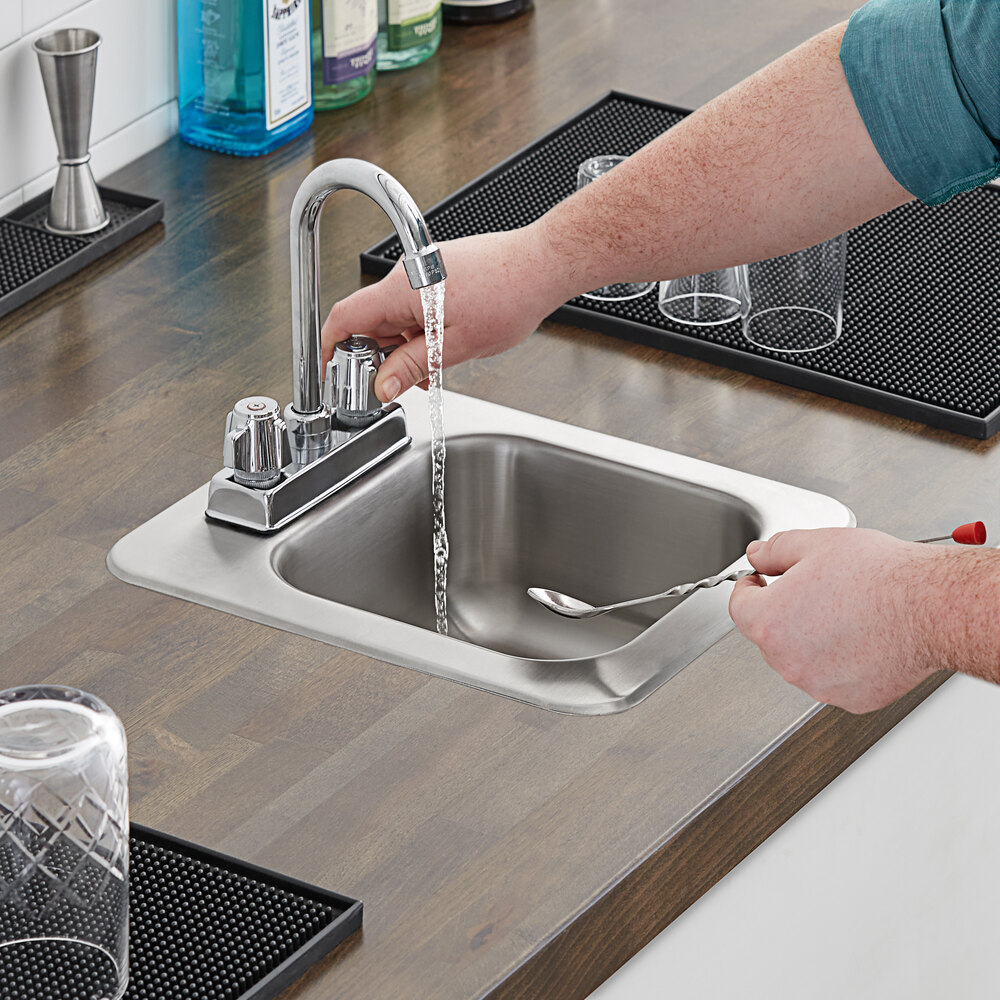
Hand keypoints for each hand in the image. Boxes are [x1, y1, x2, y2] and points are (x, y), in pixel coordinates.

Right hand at [321, 227, 569, 401]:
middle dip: (382, 356)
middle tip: (404, 382)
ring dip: (408, 347)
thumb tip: (383, 386)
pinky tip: (448, 346)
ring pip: (398, 318)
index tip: (330, 370)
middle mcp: (407, 276)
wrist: (542, 266)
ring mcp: (424, 273)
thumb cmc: (508, 296)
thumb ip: (413, 367)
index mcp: (401, 290)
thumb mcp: (454, 346)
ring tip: (438, 365)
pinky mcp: (441, 274)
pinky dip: (424, 332)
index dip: (330, 346)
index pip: (345, 317)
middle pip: (372, 321)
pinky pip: (418, 308)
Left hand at [728, 528, 940, 712]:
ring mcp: (818, 684)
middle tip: (815, 590)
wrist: (931, 607)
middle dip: (784, 611)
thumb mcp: (816, 544)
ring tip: (847, 611)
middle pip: (770, 634)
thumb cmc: (880, 577)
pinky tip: (863, 636)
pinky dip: (842, 660)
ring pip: (801, 658)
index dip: (750, 588)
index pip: (738, 607)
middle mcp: (788, 660)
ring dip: (812, 638)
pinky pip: (833, 677)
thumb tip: (757, 555)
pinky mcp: (850, 699)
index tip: (761, 581)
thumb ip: (775, 550)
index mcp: (769, 622)